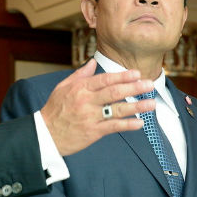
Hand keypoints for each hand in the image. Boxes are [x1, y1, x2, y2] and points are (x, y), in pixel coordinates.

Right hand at [40, 59, 154, 155]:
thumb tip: (93, 62)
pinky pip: (113, 127)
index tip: (136, 74)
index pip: (104, 79)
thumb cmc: (54, 110)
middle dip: (134, 88)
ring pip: (117, 110)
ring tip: (151, 104)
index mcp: (80, 88)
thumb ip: (80, 75)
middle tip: (150, 85)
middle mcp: (86, 101)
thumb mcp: (63, 88)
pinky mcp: (92, 132)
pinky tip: (140, 123)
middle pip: (114, 92)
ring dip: (137, 106)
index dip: (122, 76)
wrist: (45, 134)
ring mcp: (90, 117)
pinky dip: (127, 125)